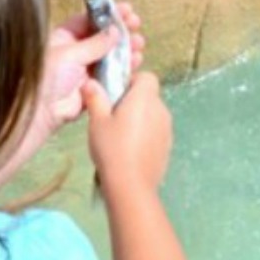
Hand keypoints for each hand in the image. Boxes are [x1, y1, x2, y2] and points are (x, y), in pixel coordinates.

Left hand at [46, 0, 145, 126]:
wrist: (41, 111)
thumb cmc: (48, 76)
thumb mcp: (70, 54)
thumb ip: (95, 43)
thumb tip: (116, 30)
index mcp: (64, 38)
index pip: (89, 21)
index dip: (107, 14)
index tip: (127, 9)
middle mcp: (76, 52)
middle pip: (103, 37)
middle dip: (121, 30)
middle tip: (136, 24)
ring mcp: (86, 69)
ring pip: (111, 55)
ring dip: (127, 47)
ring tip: (139, 44)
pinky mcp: (95, 86)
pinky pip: (114, 74)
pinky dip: (126, 67)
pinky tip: (137, 60)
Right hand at [82, 70, 172, 199]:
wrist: (131, 183)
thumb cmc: (112, 147)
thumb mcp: (97, 122)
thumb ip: (95, 99)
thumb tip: (90, 83)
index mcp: (145, 99)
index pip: (147, 77)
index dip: (132, 81)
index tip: (116, 94)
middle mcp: (161, 109)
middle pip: (150, 96)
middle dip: (133, 101)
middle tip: (112, 116)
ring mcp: (168, 127)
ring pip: (153, 114)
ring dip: (140, 118)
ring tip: (119, 135)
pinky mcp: (168, 144)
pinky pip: (157, 130)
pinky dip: (146, 133)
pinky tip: (130, 149)